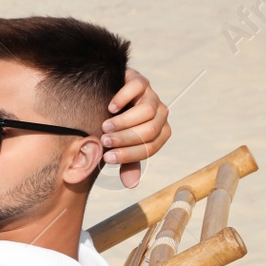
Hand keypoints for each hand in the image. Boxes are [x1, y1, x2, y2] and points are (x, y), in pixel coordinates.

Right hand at [102, 67, 171, 188]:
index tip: (107, 158)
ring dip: (124, 122)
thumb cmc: (114, 126)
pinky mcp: (140, 81)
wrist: (107, 97)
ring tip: (105, 126)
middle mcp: (160, 114)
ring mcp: (152, 96)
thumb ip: (127, 162)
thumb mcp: (120, 145)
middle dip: (126, 138)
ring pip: (147, 111)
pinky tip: (110, 107)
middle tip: (105, 141)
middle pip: (150, 130)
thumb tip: (131, 185)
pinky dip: (123, 99)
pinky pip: (137, 89)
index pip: (151, 147)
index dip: (129, 154)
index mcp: (159, 132)